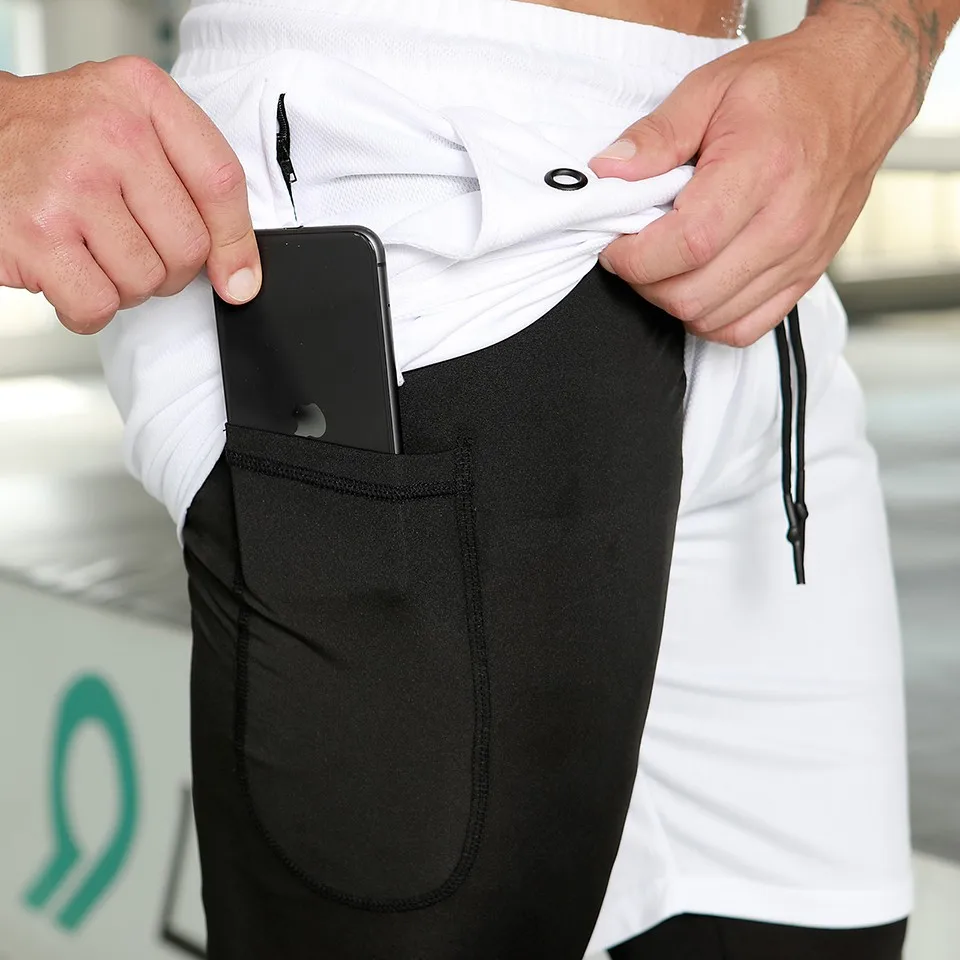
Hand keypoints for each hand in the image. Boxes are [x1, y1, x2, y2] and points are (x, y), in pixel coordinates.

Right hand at [0, 57, 260, 333]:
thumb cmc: (53, 138)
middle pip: (189, 245)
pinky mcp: (36, 235)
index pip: (221, 181)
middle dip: (167, 267)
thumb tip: (240, 278)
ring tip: (91, 251)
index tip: (237, 276)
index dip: (236, 242)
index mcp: (142, 96)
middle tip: (130, 245)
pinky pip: (98, 305)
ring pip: (146, 281)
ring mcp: (71, 184)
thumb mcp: (128, 126)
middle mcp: (109, 132)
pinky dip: (87, 308)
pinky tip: (67, 275)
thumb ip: (193, 186)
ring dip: (124, 286)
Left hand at [588, 8, 918, 346]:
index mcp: (761, 170)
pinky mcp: (805, 276)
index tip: (615, 245)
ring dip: (672, 301)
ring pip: (713, 318)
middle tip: (634, 253)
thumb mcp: (710, 88)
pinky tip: (697, 286)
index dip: (635, 258)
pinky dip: (709, 319)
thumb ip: (656, 135)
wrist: (855, 91)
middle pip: (693, 293)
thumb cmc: (786, 89)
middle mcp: (787, 222)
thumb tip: (608, 170)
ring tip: (664, 265)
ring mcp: (800, 256)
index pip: (686, 245)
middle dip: (645, 282)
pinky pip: (745, 329)